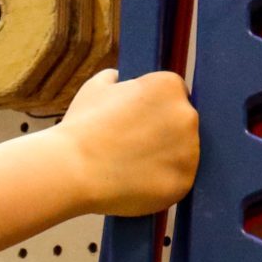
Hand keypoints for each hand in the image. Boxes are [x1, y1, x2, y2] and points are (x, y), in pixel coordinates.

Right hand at [55, 69, 199, 216]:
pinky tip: (138, 182)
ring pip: (183, 153)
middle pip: (183, 124)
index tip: (139, 121)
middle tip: (135, 145)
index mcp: (169, 86)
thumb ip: (118, 79)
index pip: (175, 94)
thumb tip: (121, 79)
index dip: (155, 108)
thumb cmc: (82, 126)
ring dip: (166, 158)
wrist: (72, 169)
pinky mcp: (184, 181)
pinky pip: (178, 180)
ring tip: (134, 165)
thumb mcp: (97, 87)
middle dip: (164, 132)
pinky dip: (162, 183)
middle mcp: (187, 115)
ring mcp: (189, 151)